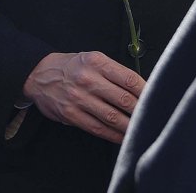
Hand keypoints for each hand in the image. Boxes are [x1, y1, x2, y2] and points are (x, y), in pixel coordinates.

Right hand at [23, 51, 144, 142]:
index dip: (147, 91)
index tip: (156, 98)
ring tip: (141, 130)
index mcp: (96, 62)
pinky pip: (98, 128)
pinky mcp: (71, 115)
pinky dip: (114, 135)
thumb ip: (115, 72)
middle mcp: (88, 79)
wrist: (39, 75)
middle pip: (124, 99)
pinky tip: (123, 137)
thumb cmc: (72, 67)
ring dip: (131, 126)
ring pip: (113, 117)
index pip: (129, 79)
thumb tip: (142, 90)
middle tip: (154, 117)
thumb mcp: (92, 59)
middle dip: (142, 111)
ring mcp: (79, 98)